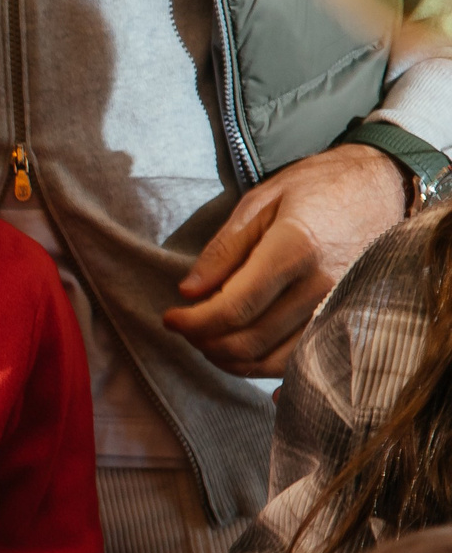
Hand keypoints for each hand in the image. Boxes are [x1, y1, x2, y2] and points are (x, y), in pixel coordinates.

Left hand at [164, 144, 404, 374]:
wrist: (381, 186)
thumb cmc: (316, 188)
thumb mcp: (260, 202)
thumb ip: (223, 249)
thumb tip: (189, 292)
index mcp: (295, 248)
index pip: (235, 307)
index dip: (195, 322)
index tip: (171, 318)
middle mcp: (322, 284)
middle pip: (251, 339)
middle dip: (206, 342)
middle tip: (186, 328)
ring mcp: (340, 306)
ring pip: (273, 359)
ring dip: (230, 359)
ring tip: (208, 338)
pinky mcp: (348, 318)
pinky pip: (301, 361)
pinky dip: (263, 365)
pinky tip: (240, 352)